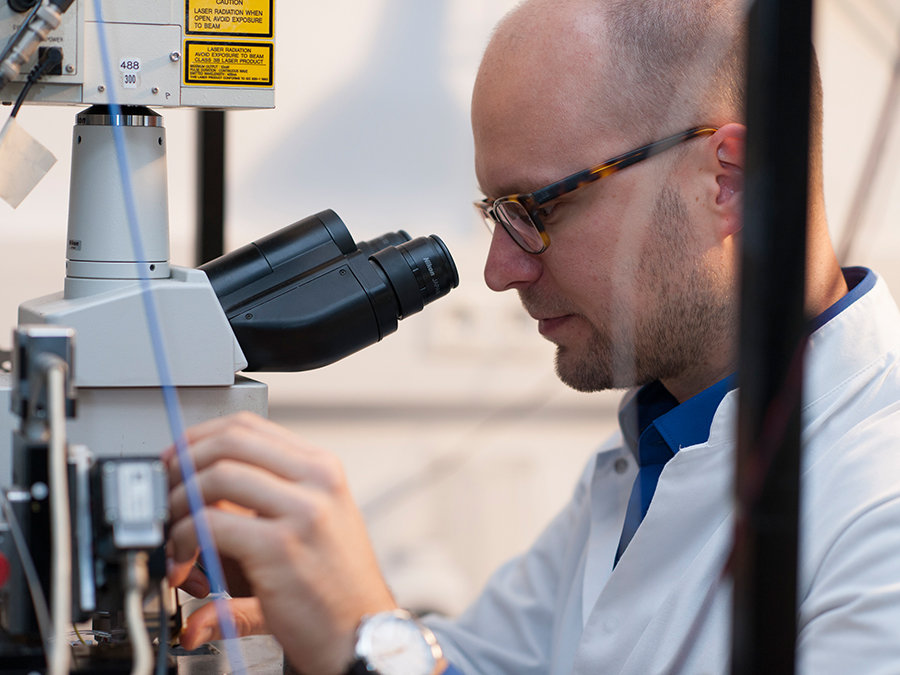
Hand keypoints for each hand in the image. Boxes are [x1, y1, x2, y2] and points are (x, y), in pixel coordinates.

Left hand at [165, 412, 397, 674]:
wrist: (360, 634)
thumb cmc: (332, 585)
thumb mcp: (307, 525)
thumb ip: (259, 499)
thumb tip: (195, 487)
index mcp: (322, 469)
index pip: (249, 426)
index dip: (199, 437)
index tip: (175, 459)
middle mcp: (316, 480)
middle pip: (228, 441)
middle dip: (182, 464)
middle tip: (165, 495)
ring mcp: (302, 509)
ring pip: (215, 475)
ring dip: (177, 504)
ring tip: (174, 537)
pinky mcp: (280, 545)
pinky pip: (209, 523)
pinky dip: (181, 541)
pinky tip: (183, 566)